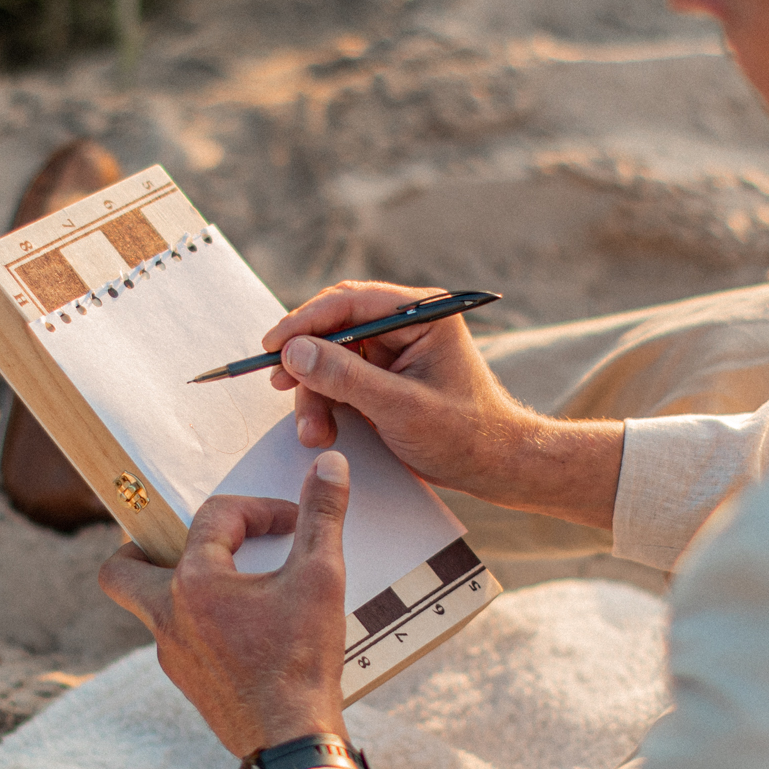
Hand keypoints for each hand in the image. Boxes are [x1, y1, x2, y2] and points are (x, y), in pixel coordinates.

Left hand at [99, 451, 350, 757]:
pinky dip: (199, 622)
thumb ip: (322, 517)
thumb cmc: (301, 661)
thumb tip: (329, 465)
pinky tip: (243, 627)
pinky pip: (176, 639)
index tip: (293, 522)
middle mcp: (168, 616)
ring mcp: (172, 653)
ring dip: (178, 586)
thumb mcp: (321, 578)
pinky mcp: (187, 681)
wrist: (290, 741)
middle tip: (187, 542)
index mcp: (194, 582)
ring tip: (227, 582)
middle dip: (143, 547)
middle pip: (121, 571)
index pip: (216, 517)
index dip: (259, 509)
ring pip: (148, 608)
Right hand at [261, 281, 623, 528]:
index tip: (272, 346)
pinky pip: (341, 379)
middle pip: (335, 327)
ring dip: (315, 393)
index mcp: (423, 314)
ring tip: (313, 432)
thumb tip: (294, 351)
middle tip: (278, 385)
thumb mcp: (399, 407)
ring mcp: (395, 350)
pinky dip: (327, 403)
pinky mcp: (386, 375)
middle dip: (307, 361)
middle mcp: (407, 324)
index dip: (305, 322)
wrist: (496, 467)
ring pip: (332, 357)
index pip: (350, 302)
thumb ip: (345, 377)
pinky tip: (324, 430)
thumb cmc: (464, 435)